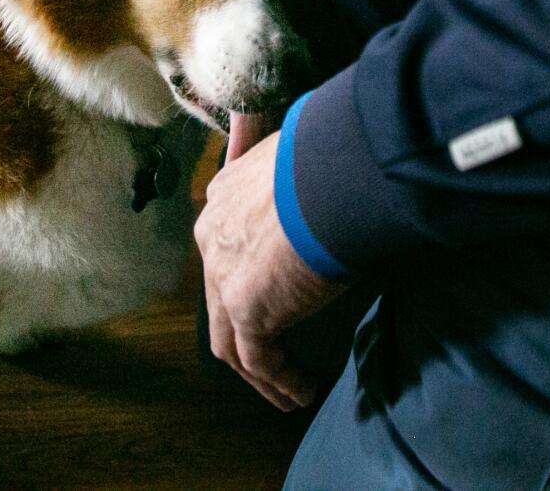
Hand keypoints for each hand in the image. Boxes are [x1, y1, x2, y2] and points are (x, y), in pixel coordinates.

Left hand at [197, 131, 347, 410]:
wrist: (330, 171)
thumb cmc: (330, 157)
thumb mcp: (305, 160)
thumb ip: (303, 179)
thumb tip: (336, 177)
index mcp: (224, 195)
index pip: (226, 244)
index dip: (245, 274)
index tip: (276, 295)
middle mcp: (213, 232)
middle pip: (218, 295)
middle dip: (244, 328)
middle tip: (275, 352)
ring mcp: (222, 273)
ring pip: (229, 336)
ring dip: (257, 369)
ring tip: (286, 390)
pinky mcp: (244, 307)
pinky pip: (256, 358)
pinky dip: (278, 381)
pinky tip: (301, 392)